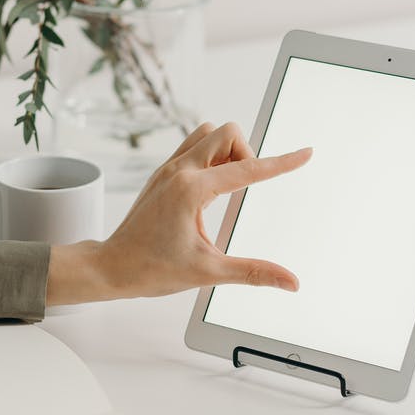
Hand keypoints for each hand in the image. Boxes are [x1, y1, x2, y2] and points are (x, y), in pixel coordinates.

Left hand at [47, 121, 311, 301]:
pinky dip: (210, 156)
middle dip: (247, 153)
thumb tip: (290, 281)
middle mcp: (179, 171)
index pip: (248, 169)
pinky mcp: (162, 173)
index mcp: (192, 191)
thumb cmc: (152, 269)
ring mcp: (168, 168)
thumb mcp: (209, 273)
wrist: (110, 267)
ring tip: (229, 187)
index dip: (281, 163)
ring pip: (208, 133)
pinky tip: (211, 188)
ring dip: (227, 150)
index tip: (304, 154)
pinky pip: (193, 145)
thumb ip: (254, 272)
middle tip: (246, 189)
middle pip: (227, 133)